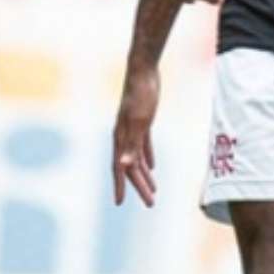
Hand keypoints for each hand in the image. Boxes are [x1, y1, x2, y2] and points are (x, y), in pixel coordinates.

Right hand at [113, 63, 160, 206]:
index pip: (120, 168)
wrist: (143, 70)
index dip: (120, 186)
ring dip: (144, 175)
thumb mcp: (140, 121)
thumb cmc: (141, 94)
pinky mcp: (142, 121)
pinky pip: (143, 145)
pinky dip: (147, 157)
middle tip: (150, 203)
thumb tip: (125, 166)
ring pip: (137, 158)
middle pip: (130, 166)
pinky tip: (152, 166)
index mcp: (121, 137)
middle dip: (139, 186)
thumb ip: (132, 144)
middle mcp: (123, 135)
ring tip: (153, 191)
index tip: (120, 203)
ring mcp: (132, 128)